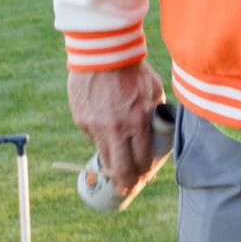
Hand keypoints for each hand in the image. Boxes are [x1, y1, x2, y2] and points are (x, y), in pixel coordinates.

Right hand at [68, 62, 167, 201]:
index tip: (144, 178)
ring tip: (116, 170)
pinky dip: (100, 138)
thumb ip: (155, 115)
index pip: (141, 160)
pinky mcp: (80, 120)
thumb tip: (159, 132)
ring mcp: (94, 126)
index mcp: (136, 122)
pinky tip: (106, 128)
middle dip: (125, 182)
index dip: (143, 173)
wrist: (104, 53)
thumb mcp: (154, 93)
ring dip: (110, 165)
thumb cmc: (134, 71)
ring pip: (103, 156)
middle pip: (120, 168)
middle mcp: (114, 129)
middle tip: (127, 188)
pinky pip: (92, 136)